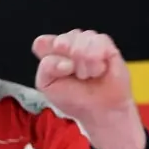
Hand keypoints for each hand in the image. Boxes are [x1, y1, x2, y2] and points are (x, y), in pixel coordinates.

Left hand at [32, 29, 145, 148]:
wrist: (99, 111)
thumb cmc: (73, 98)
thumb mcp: (48, 86)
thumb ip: (46, 68)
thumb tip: (65, 60)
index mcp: (52, 54)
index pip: (42, 42)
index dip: (48, 54)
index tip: (58, 70)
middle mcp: (69, 45)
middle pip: (62, 39)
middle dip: (68, 60)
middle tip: (76, 76)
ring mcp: (88, 43)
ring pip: (81, 37)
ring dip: (83, 61)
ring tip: (88, 76)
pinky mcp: (107, 45)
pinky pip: (99, 40)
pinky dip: (97, 58)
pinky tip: (98, 70)